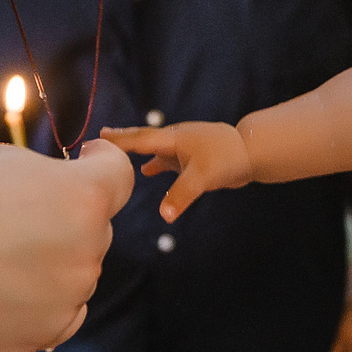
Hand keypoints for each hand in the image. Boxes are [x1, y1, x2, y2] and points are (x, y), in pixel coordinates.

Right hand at [0, 138, 133, 351]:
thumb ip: (31, 172)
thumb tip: (42, 185)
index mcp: (81, 199)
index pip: (118, 177)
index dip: (102, 163)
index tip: (88, 160)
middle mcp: (85, 254)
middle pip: (92, 228)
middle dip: (65, 217)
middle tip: (16, 215)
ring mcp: (65, 302)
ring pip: (73, 274)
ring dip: (50, 262)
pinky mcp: (38, 338)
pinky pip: (55, 315)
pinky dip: (39, 302)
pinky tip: (4, 292)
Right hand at [98, 120, 252, 219]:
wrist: (253, 152)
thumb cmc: (228, 159)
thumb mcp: (203, 178)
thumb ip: (181, 195)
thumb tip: (164, 215)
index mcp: (174, 138)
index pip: (141, 139)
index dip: (119, 140)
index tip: (99, 137)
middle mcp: (176, 139)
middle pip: (144, 138)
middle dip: (123, 139)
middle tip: (102, 136)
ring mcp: (185, 147)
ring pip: (155, 148)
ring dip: (138, 151)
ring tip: (118, 155)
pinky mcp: (193, 156)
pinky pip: (167, 158)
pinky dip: (155, 163)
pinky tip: (147, 170)